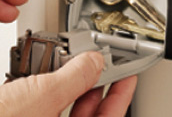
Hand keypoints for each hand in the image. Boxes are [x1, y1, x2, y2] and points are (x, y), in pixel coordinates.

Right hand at [0, 52, 136, 116]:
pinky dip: (46, 91)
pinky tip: (42, 74)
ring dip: (70, 86)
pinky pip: (43, 108)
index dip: (121, 95)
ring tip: (72, 64)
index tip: (129, 77)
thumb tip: (93, 61)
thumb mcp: (44, 92)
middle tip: (102, 64)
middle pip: (88, 114)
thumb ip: (75, 75)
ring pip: (65, 111)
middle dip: (95, 86)